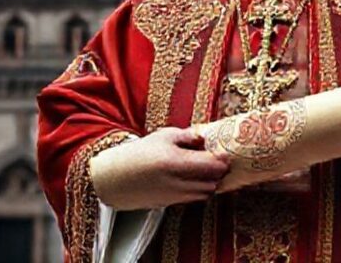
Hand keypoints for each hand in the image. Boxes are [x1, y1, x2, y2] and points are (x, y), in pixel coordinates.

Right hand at [94, 127, 230, 209]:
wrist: (114, 178)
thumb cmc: (137, 153)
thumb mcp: (162, 136)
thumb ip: (186, 136)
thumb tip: (205, 137)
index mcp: (175, 162)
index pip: (211, 165)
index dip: (223, 160)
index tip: (227, 153)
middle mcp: (177, 182)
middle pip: (212, 181)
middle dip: (219, 173)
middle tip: (220, 162)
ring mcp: (174, 196)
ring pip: (205, 193)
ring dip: (211, 183)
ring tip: (208, 171)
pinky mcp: (170, 204)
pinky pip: (193, 198)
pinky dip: (199, 190)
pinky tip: (195, 180)